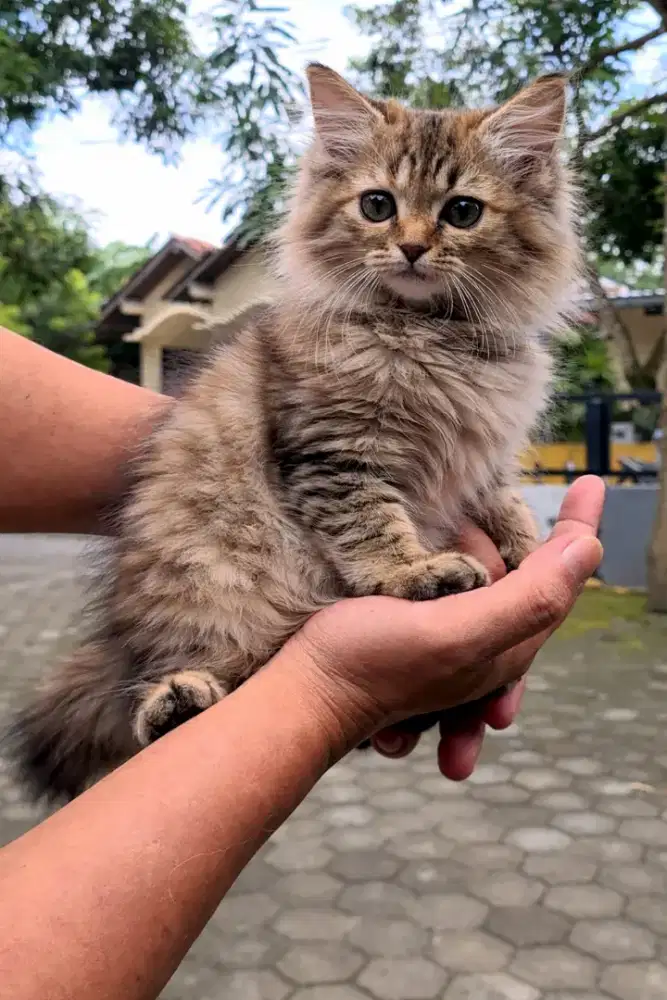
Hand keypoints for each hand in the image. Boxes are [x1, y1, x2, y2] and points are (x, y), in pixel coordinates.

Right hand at [284, 476, 603, 764]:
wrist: (304, 692)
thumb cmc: (369, 663)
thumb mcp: (455, 632)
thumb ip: (529, 599)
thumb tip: (588, 550)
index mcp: (511, 645)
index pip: (564, 576)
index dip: (580, 527)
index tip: (591, 481)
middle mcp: (492, 642)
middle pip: (520, 569)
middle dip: (492, 542)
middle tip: (445, 540)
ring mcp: (457, 636)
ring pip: (481, 570)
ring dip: (460, 551)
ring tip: (422, 560)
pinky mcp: (424, 628)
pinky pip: (446, 579)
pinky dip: (440, 562)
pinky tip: (418, 560)